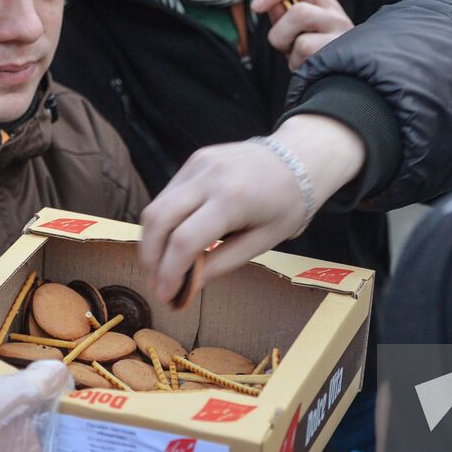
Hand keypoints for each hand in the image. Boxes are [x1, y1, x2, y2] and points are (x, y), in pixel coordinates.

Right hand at [139, 115, 366, 302]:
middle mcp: (209, 177)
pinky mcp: (195, 159)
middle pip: (158, 219)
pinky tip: (174, 239)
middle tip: (157, 283)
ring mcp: (199, 164)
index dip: (169, 272)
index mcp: (232, 200)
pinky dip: (165, 220)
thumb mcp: (265, 241)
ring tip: (162, 266)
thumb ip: (224, 262)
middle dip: (150, 257)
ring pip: (156, 205)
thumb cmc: (289, 203)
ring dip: (152, 240)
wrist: (301, 156)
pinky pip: (168, 193)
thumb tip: (189, 285)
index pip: (184, 240)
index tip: (166, 295)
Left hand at [251, 0, 353, 70]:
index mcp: (323, 3)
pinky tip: (307, 67)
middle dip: (281, 33)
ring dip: (291, 53)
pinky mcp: (340, 58)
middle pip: (299, 11)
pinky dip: (298, 65)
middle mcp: (336, 15)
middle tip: (284, 45)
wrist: (342, 77)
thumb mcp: (296, 30)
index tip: (256, 6)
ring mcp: (341, 37)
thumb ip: (283, 16)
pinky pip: (308, 60)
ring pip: (303, 41)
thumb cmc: (315, 52)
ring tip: (299, 58)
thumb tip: (268, 5)